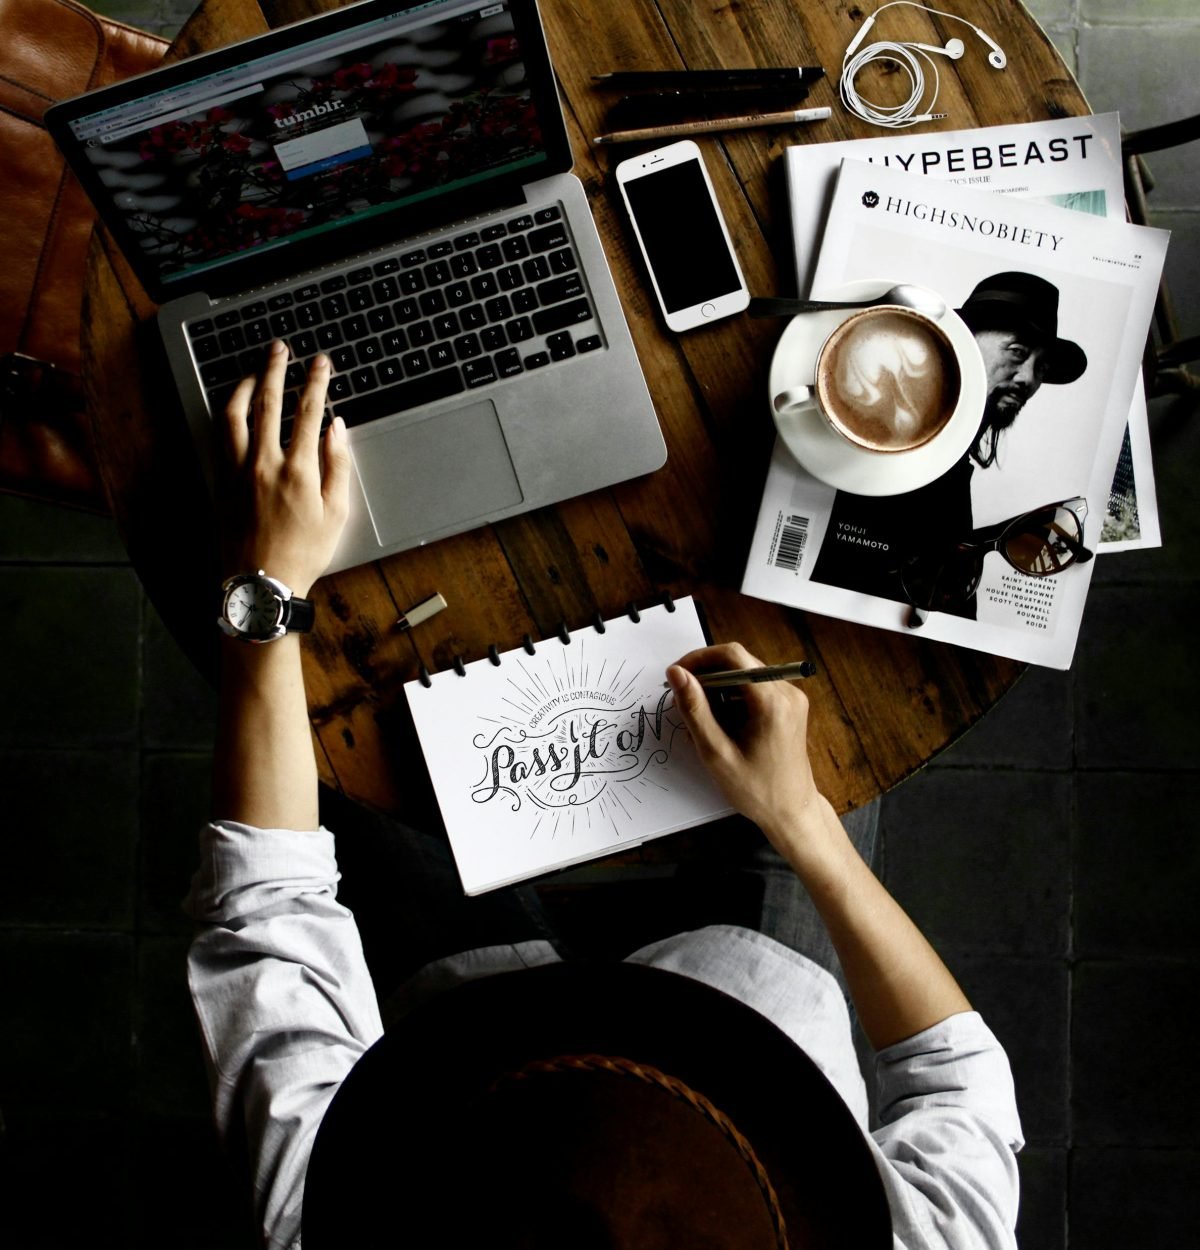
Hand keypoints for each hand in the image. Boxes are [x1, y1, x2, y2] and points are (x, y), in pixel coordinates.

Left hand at [218, 341, 351, 596]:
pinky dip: (228, 415)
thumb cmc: (303, 554)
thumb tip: (337, 428)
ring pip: (235, 415)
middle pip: (268, 403)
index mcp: (299, 470)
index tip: (321, 362)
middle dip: (276, 369)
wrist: (262, 584)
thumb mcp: (336, 513)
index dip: (316, 381)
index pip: (308, 412)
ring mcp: (238, 471)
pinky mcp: (221, 482)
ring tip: (254, 371)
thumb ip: (338, 465)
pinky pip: (220, 437)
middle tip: (280, 348)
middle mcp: (264, 464)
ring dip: (245, 386)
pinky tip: (234, 408)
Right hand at [666, 642, 829, 850]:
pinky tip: (722, 727)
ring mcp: (791, 698)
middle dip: (706, 677)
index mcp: (772, 702)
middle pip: (738, 663)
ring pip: (744, 675)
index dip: (699, 659)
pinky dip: (732, 700)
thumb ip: (694, 710)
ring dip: (718, 691)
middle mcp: (787, 692)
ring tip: (703, 723)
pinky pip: (754, 688)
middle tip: (684, 702)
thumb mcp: (716, 753)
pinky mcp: (789, 706)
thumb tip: (676, 674)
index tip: (677, 676)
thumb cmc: (756, 790)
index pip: (732, 656)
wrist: (792, 812)